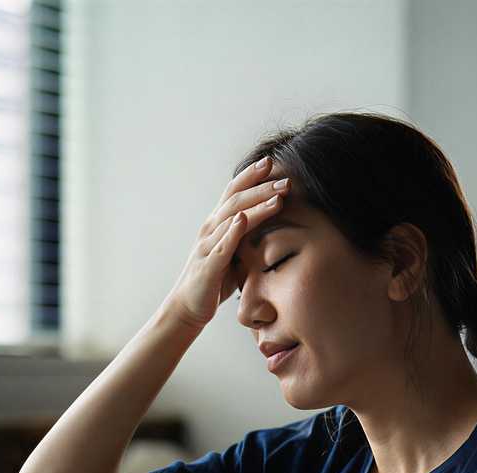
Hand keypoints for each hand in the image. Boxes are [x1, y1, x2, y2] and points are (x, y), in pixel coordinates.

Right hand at [161, 155, 289, 329]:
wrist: (189, 307)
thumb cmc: (215, 279)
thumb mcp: (235, 252)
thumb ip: (247, 235)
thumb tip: (274, 224)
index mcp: (218, 223)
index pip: (234, 192)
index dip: (251, 176)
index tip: (272, 162)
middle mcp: (210, 228)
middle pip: (236, 199)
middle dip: (262, 187)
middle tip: (287, 179)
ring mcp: (207, 245)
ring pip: (232, 219)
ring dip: (256, 206)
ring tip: (278, 196)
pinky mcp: (208, 266)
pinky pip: (221, 246)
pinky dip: (233, 231)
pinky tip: (244, 219)